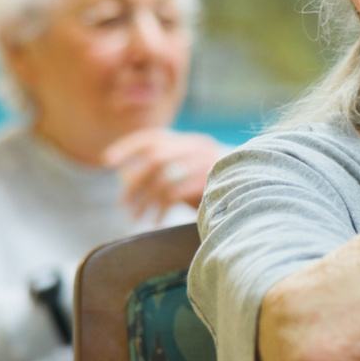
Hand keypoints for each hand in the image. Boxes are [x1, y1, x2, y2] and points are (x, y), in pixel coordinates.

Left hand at [103, 129, 224, 222]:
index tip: (107, 162)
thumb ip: (161, 172)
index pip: (152, 138)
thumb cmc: (213, 190)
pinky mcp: (211, 183)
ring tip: (136, 218)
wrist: (252, 197)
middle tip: (123, 205)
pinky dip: (159, 210)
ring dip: (144, 201)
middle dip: (135, 183)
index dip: (127, 148)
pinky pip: (174, 195)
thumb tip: (125, 176)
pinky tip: (154, 223)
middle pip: (155, 159)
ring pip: (163, 178)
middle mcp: (199, 147)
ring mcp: (208, 163)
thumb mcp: (187, 176)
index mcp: (191, 141)